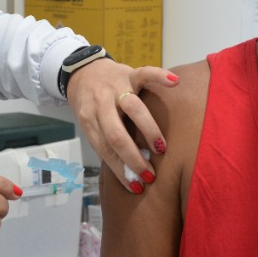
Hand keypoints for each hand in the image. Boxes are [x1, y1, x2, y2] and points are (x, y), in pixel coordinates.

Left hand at [65, 58, 178, 192]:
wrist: (83, 70)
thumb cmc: (89, 103)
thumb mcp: (90, 122)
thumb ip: (104, 140)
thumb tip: (125, 171)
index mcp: (89, 119)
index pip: (105, 150)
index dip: (120, 170)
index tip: (136, 187)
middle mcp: (101, 104)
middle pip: (116, 135)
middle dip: (133, 158)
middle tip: (150, 175)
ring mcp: (116, 87)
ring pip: (133, 109)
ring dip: (148, 131)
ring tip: (161, 149)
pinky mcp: (129, 73)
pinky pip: (145, 73)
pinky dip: (159, 77)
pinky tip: (174, 83)